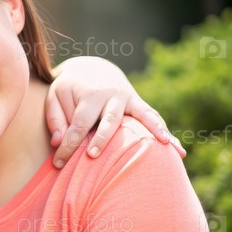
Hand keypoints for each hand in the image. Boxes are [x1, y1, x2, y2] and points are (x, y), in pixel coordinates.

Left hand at [47, 57, 184, 167]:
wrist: (91, 68)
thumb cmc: (69, 90)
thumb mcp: (54, 98)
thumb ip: (55, 120)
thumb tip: (58, 142)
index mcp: (88, 95)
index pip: (77, 124)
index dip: (67, 146)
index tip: (57, 163)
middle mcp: (111, 96)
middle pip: (108, 120)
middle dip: (101, 139)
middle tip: (92, 156)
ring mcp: (129, 99)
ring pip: (140, 116)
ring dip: (152, 130)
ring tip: (164, 146)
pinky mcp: (139, 104)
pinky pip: (153, 117)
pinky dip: (164, 132)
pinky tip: (177, 150)